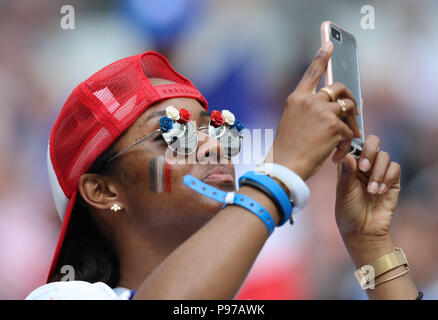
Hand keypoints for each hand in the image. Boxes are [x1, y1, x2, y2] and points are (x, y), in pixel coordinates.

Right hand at [266, 42, 360, 179]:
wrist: (286, 166)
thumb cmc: (288, 149)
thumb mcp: (293, 123)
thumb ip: (310, 111)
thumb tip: (335, 109)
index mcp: (297, 99)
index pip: (311, 72)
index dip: (321, 57)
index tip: (328, 45)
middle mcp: (310, 101)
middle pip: (338, 88)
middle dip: (349, 97)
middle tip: (354, 111)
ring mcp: (323, 111)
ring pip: (349, 108)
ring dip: (351, 124)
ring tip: (346, 140)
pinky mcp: (335, 125)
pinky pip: (349, 131)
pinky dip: (346, 144)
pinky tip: (337, 155)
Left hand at [335, 135, 400, 237]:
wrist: (363, 230)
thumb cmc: (348, 211)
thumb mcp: (343, 191)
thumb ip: (346, 173)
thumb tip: (348, 155)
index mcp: (349, 164)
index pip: (354, 144)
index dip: (355, 143)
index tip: (350, 155)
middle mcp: (365, 165)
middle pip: (372, 143)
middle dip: (369, 151)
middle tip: (363, 167)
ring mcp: (379, 171)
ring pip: (384, 156)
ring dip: (378, 172)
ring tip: (371, 191)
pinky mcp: (393, 181)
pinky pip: (395, 168)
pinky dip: (388, 178)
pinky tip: (380, 192)